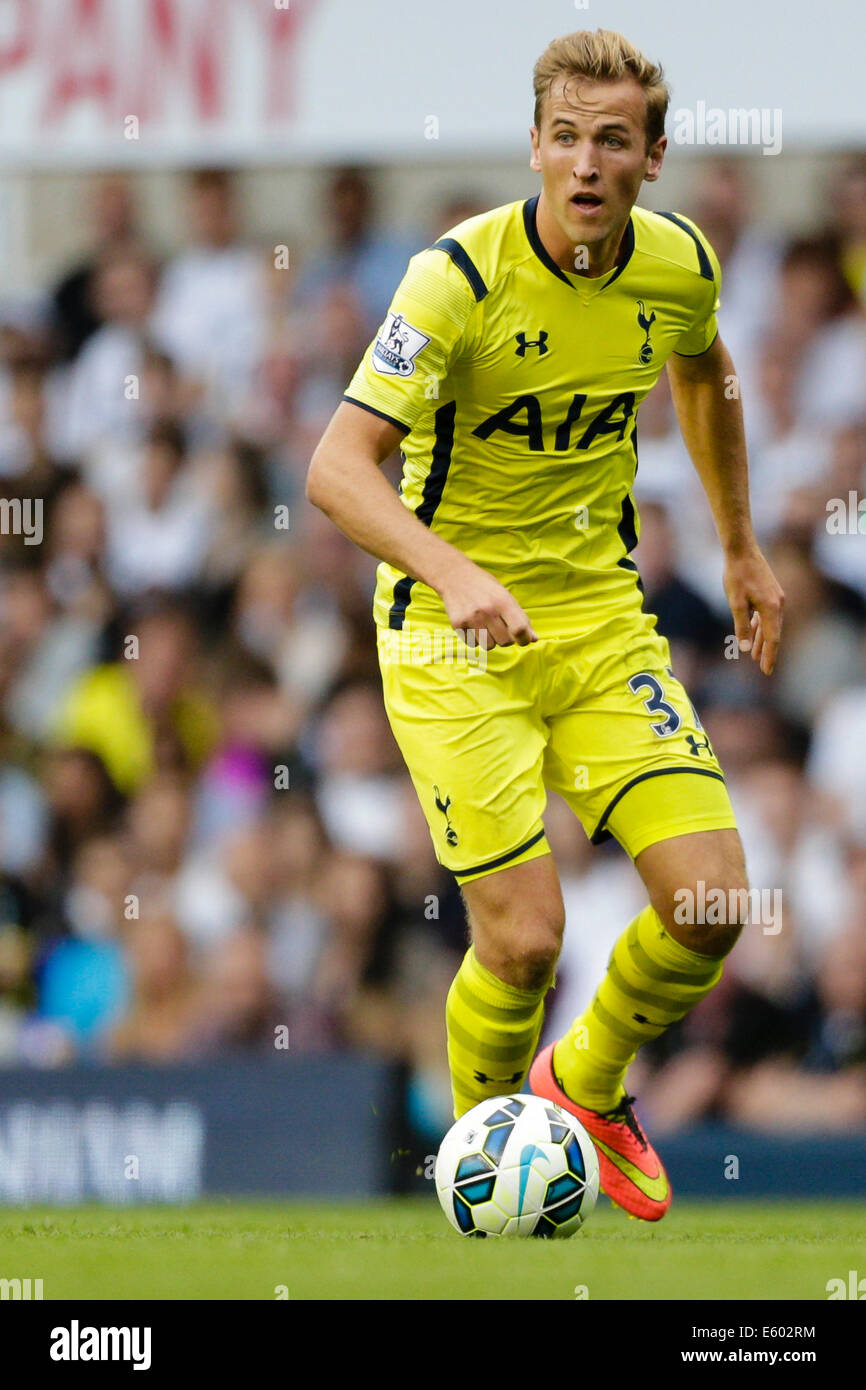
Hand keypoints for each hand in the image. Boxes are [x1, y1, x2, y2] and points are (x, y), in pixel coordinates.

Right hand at [438, 561, 537, 647]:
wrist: (454, 576)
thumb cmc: (485, 587)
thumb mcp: (505, 596)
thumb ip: (520, 617)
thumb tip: (534, 639)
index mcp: (503, 601)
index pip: (520, 629)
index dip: (525, 639)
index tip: (523, 640)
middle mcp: (487, 610)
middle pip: (505, 642)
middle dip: (506, 639)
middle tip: (500, 628)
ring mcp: (471, 618)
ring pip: (488, 646)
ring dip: (489, 640)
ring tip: (485, 626)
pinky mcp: (457, 624)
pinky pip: (472, 644)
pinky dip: (475, 639)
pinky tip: (473, 625)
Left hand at [723, 544, 784, 674]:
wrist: (742, 550)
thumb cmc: (737, 575)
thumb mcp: (735, 603)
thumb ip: (741, 625)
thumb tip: (745, 648)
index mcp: (772, 608)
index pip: (773, 639)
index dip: (770, 656)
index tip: (767, 671)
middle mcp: (778, 604)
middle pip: (774, 634)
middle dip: (768, 651)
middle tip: (764, 669)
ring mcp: (776, 598)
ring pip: (770, 625)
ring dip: (762, 640)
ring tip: (755, 655)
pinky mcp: (771, 593)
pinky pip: (767, 615)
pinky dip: (760, 626)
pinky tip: (752, 633)